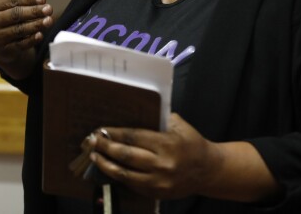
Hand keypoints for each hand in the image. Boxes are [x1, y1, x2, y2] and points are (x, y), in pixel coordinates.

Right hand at [0, 0, 53, 79]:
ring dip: (35, 25)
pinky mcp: (4, 50)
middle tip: (49, 9)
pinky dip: (29, 40)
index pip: (12, 1)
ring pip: (19, 30)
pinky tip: (40, 34)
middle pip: (16, 15)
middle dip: (34, 12)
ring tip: (49, 20)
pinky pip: (19, 44)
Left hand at [85, 114, 219, 199]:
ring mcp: (159, 181)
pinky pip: (133, 185)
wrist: (210, 171)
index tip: (100, 130)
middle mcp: (162, 164)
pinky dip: (119, 177)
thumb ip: (161, 118)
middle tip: (90, 142)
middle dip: (105, 148)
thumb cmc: (193, 143)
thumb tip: (134, 108)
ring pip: (125, 174)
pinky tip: (109, 169)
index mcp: (167, 144)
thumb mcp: (180, 125)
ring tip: (94, 157)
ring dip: (106, 165)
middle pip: (126, 155)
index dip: (114, 134)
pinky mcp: (158, 193)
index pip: (133, 137)